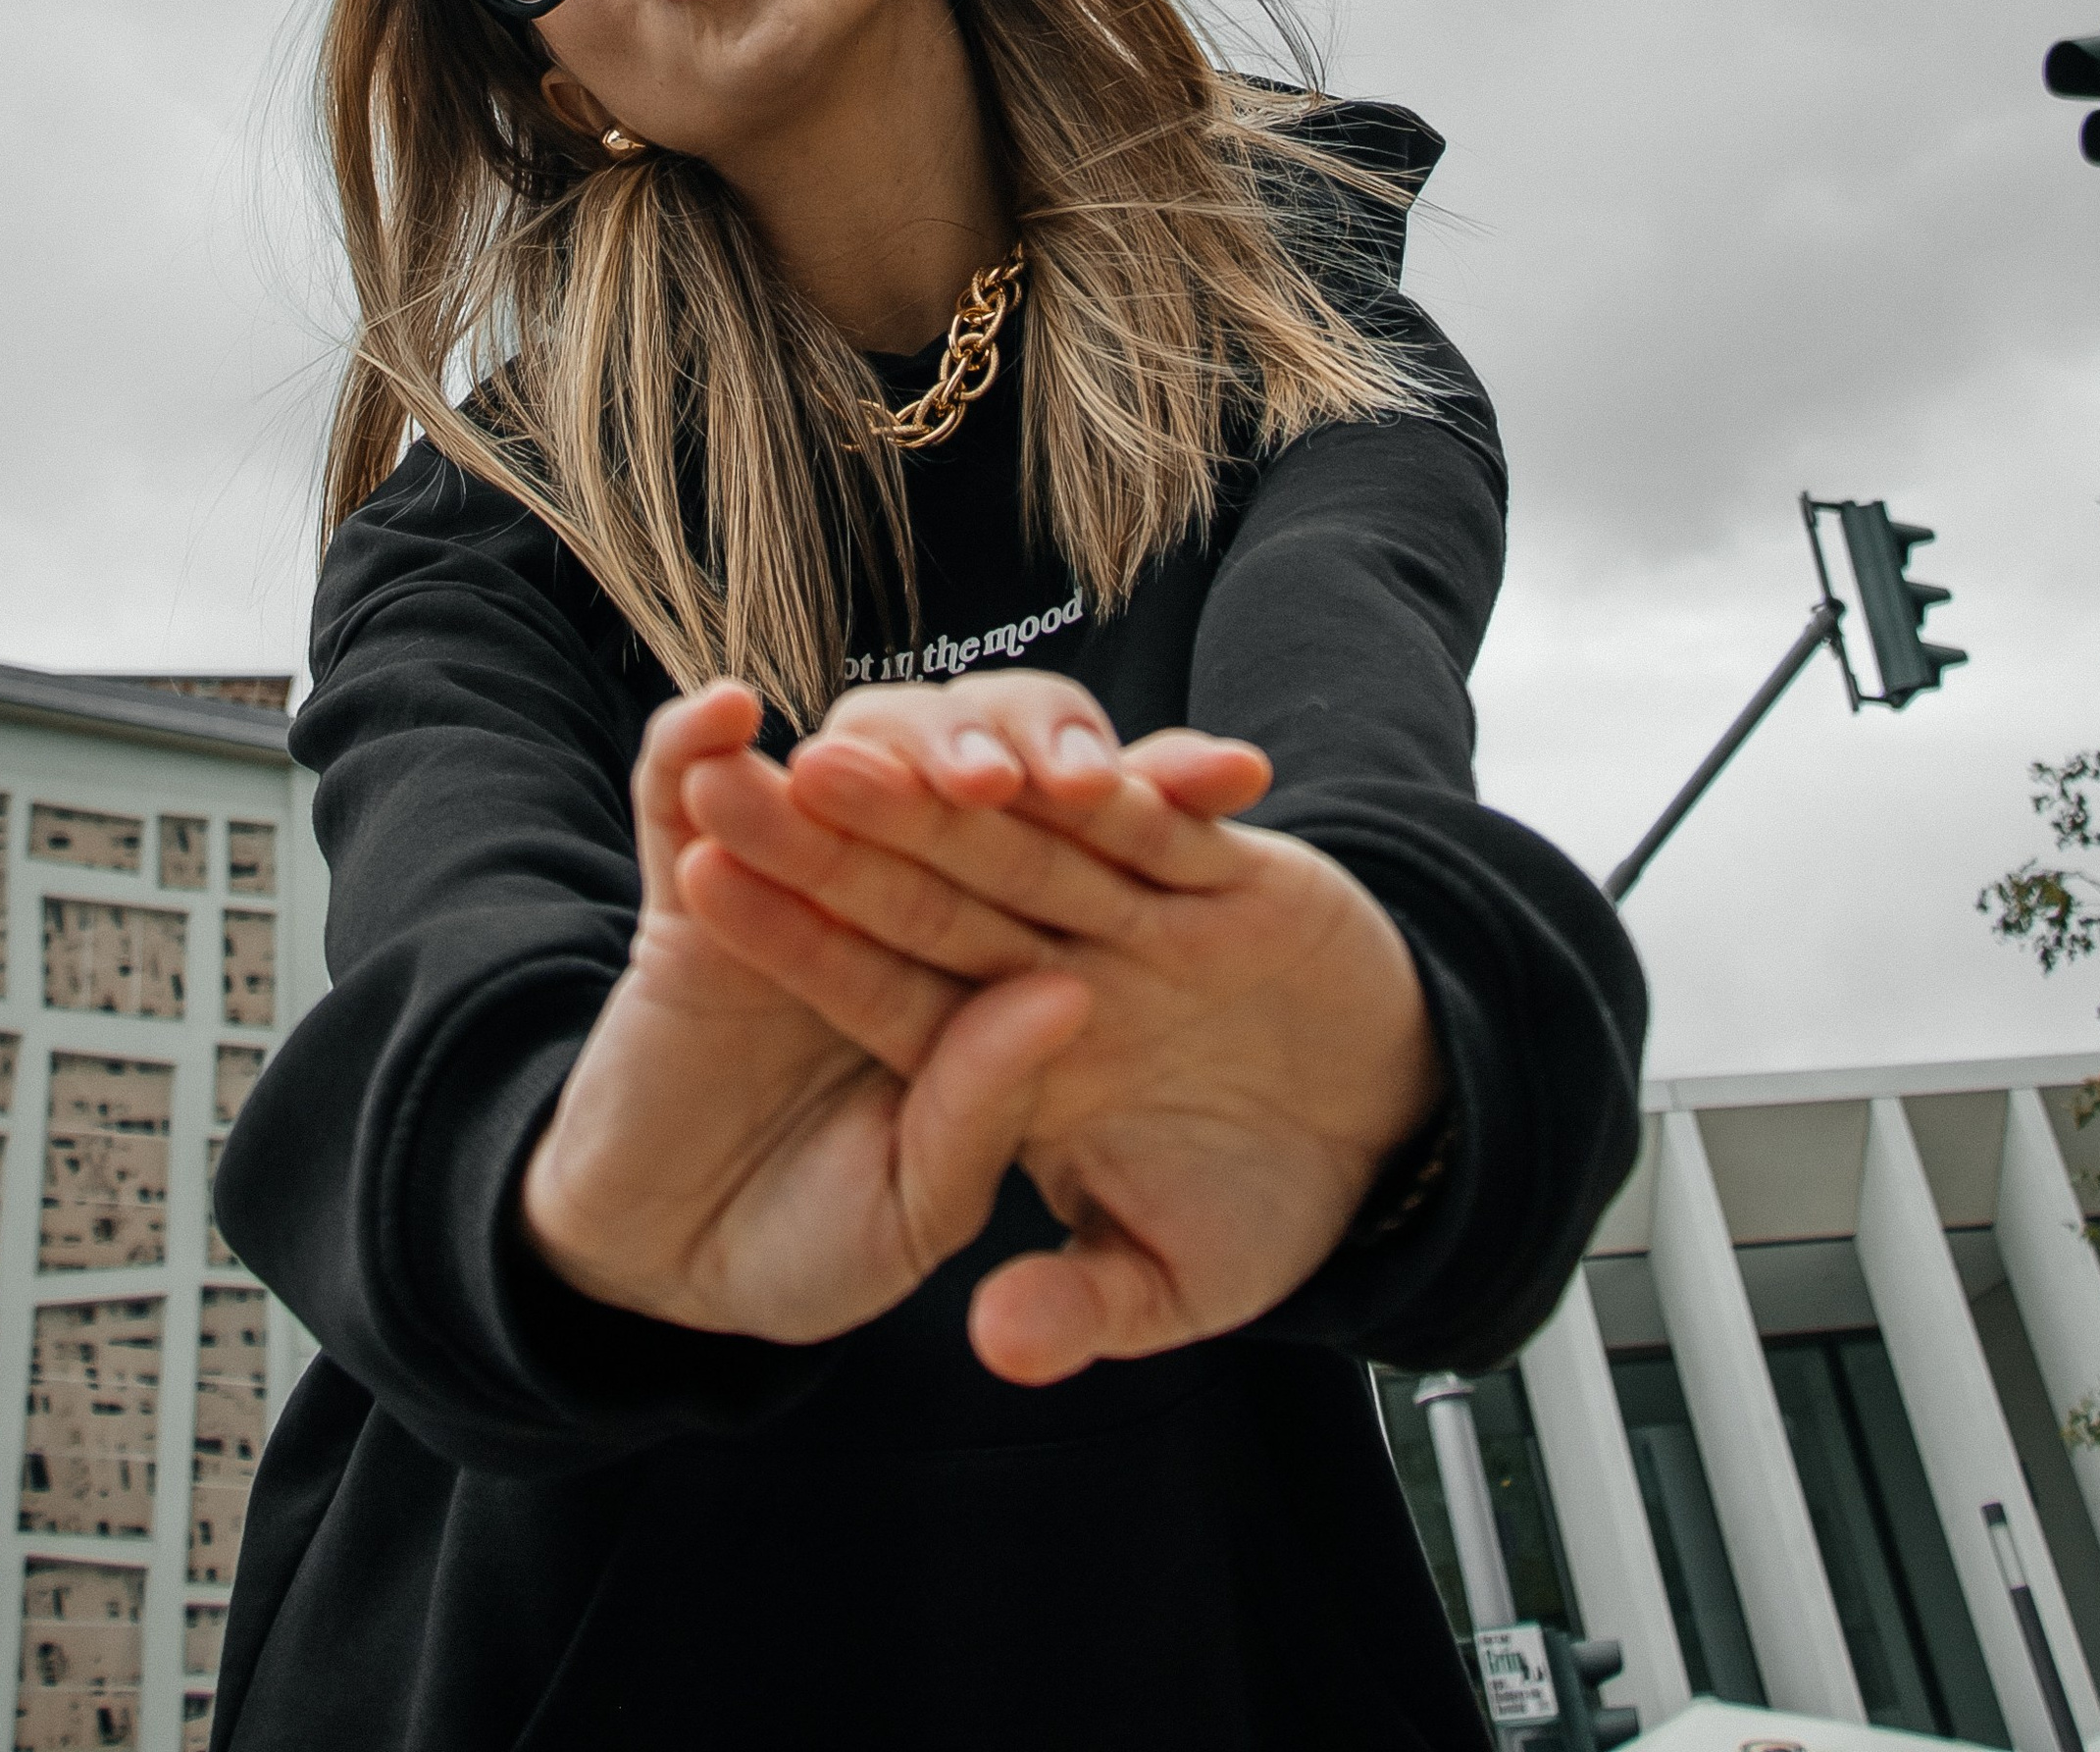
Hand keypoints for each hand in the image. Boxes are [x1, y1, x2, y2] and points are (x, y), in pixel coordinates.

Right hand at [518, 684, 1089, 1345]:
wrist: (667, 1274)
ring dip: (865, 754)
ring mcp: (789, 882)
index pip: (1076, 860)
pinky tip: (721, 716)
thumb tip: (1060, 1000)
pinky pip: (675, 791)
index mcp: (985, 969)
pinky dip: (686, 747)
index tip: (1225, 780)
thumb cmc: (811, 1249)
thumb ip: (986, 1120)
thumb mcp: (917, 1210)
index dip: (1153, 805)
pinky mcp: (680, 891)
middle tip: (1031, 773)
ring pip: (838, 771)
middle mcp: (902, 901)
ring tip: (889, 769)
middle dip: (1004, 755)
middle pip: (963, 788)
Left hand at [672, 675, 1441, 1385]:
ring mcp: (1143, 912)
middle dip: (837, 836)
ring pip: (1026, 837)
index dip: (797, 939)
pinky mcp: (1231, 871)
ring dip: (944, 792)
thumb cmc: (1273, 1198)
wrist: (1397, 1126)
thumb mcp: (1177, 1276)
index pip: (886, 990)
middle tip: (740, 782)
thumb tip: (997, 1346)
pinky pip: (1170, 826)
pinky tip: (1059, 766)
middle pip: (930, 888)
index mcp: (1022, 1055)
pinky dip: (1131, 792)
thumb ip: (1086, 1298)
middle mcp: (1065, 965)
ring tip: (851, 754)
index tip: (701, 888)